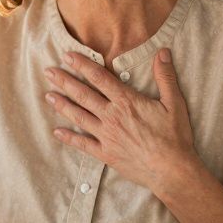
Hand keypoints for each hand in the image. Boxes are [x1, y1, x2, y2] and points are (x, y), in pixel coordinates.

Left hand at [45, 47, 196, 190]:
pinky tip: (57, 131)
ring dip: (62, 105)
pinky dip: (69, 138)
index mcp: (127, 102)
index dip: (82, 65)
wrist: (171, 170)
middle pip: (83, 95)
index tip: (67, 56)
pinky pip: (83, 144)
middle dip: (65, 81)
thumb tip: (163, 52)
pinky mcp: (106, 154)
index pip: (100, 78)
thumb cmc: (174, 137)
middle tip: (48, 71)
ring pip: (79, 117)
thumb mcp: (174, 103)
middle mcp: (112, 116)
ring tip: (48, 96)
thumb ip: (165, 76)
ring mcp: (107, 136)